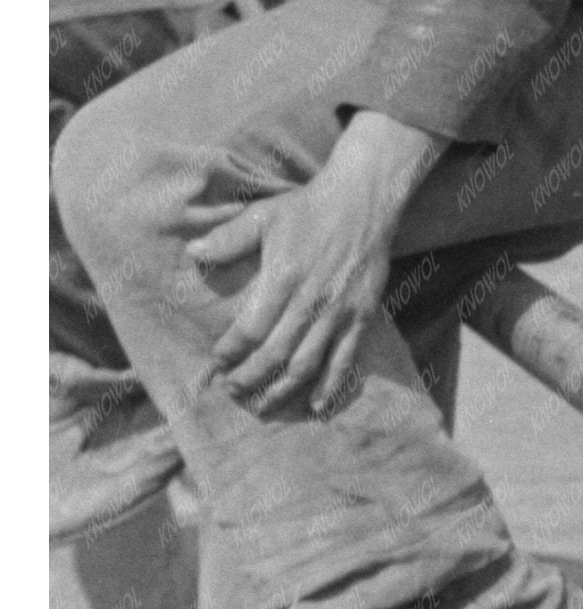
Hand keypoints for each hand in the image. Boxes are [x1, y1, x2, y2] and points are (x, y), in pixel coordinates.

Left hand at [187, 117, 431, 414]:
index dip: (231, 351)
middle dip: (249, 378)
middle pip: (275, 354)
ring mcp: (338, 313)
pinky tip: (315, 406)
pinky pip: (344, 360)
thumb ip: (228, 238)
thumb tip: (193, 253)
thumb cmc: (308, 208)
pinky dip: (330, 387)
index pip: (251, 329)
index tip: (217, 362)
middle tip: (232, 391)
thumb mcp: (263, 215)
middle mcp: (311, 302)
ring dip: (282, 390)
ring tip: (263, 406)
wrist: (363, 202)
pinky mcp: (361, 318)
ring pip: (306, 365)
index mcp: (283, 279)